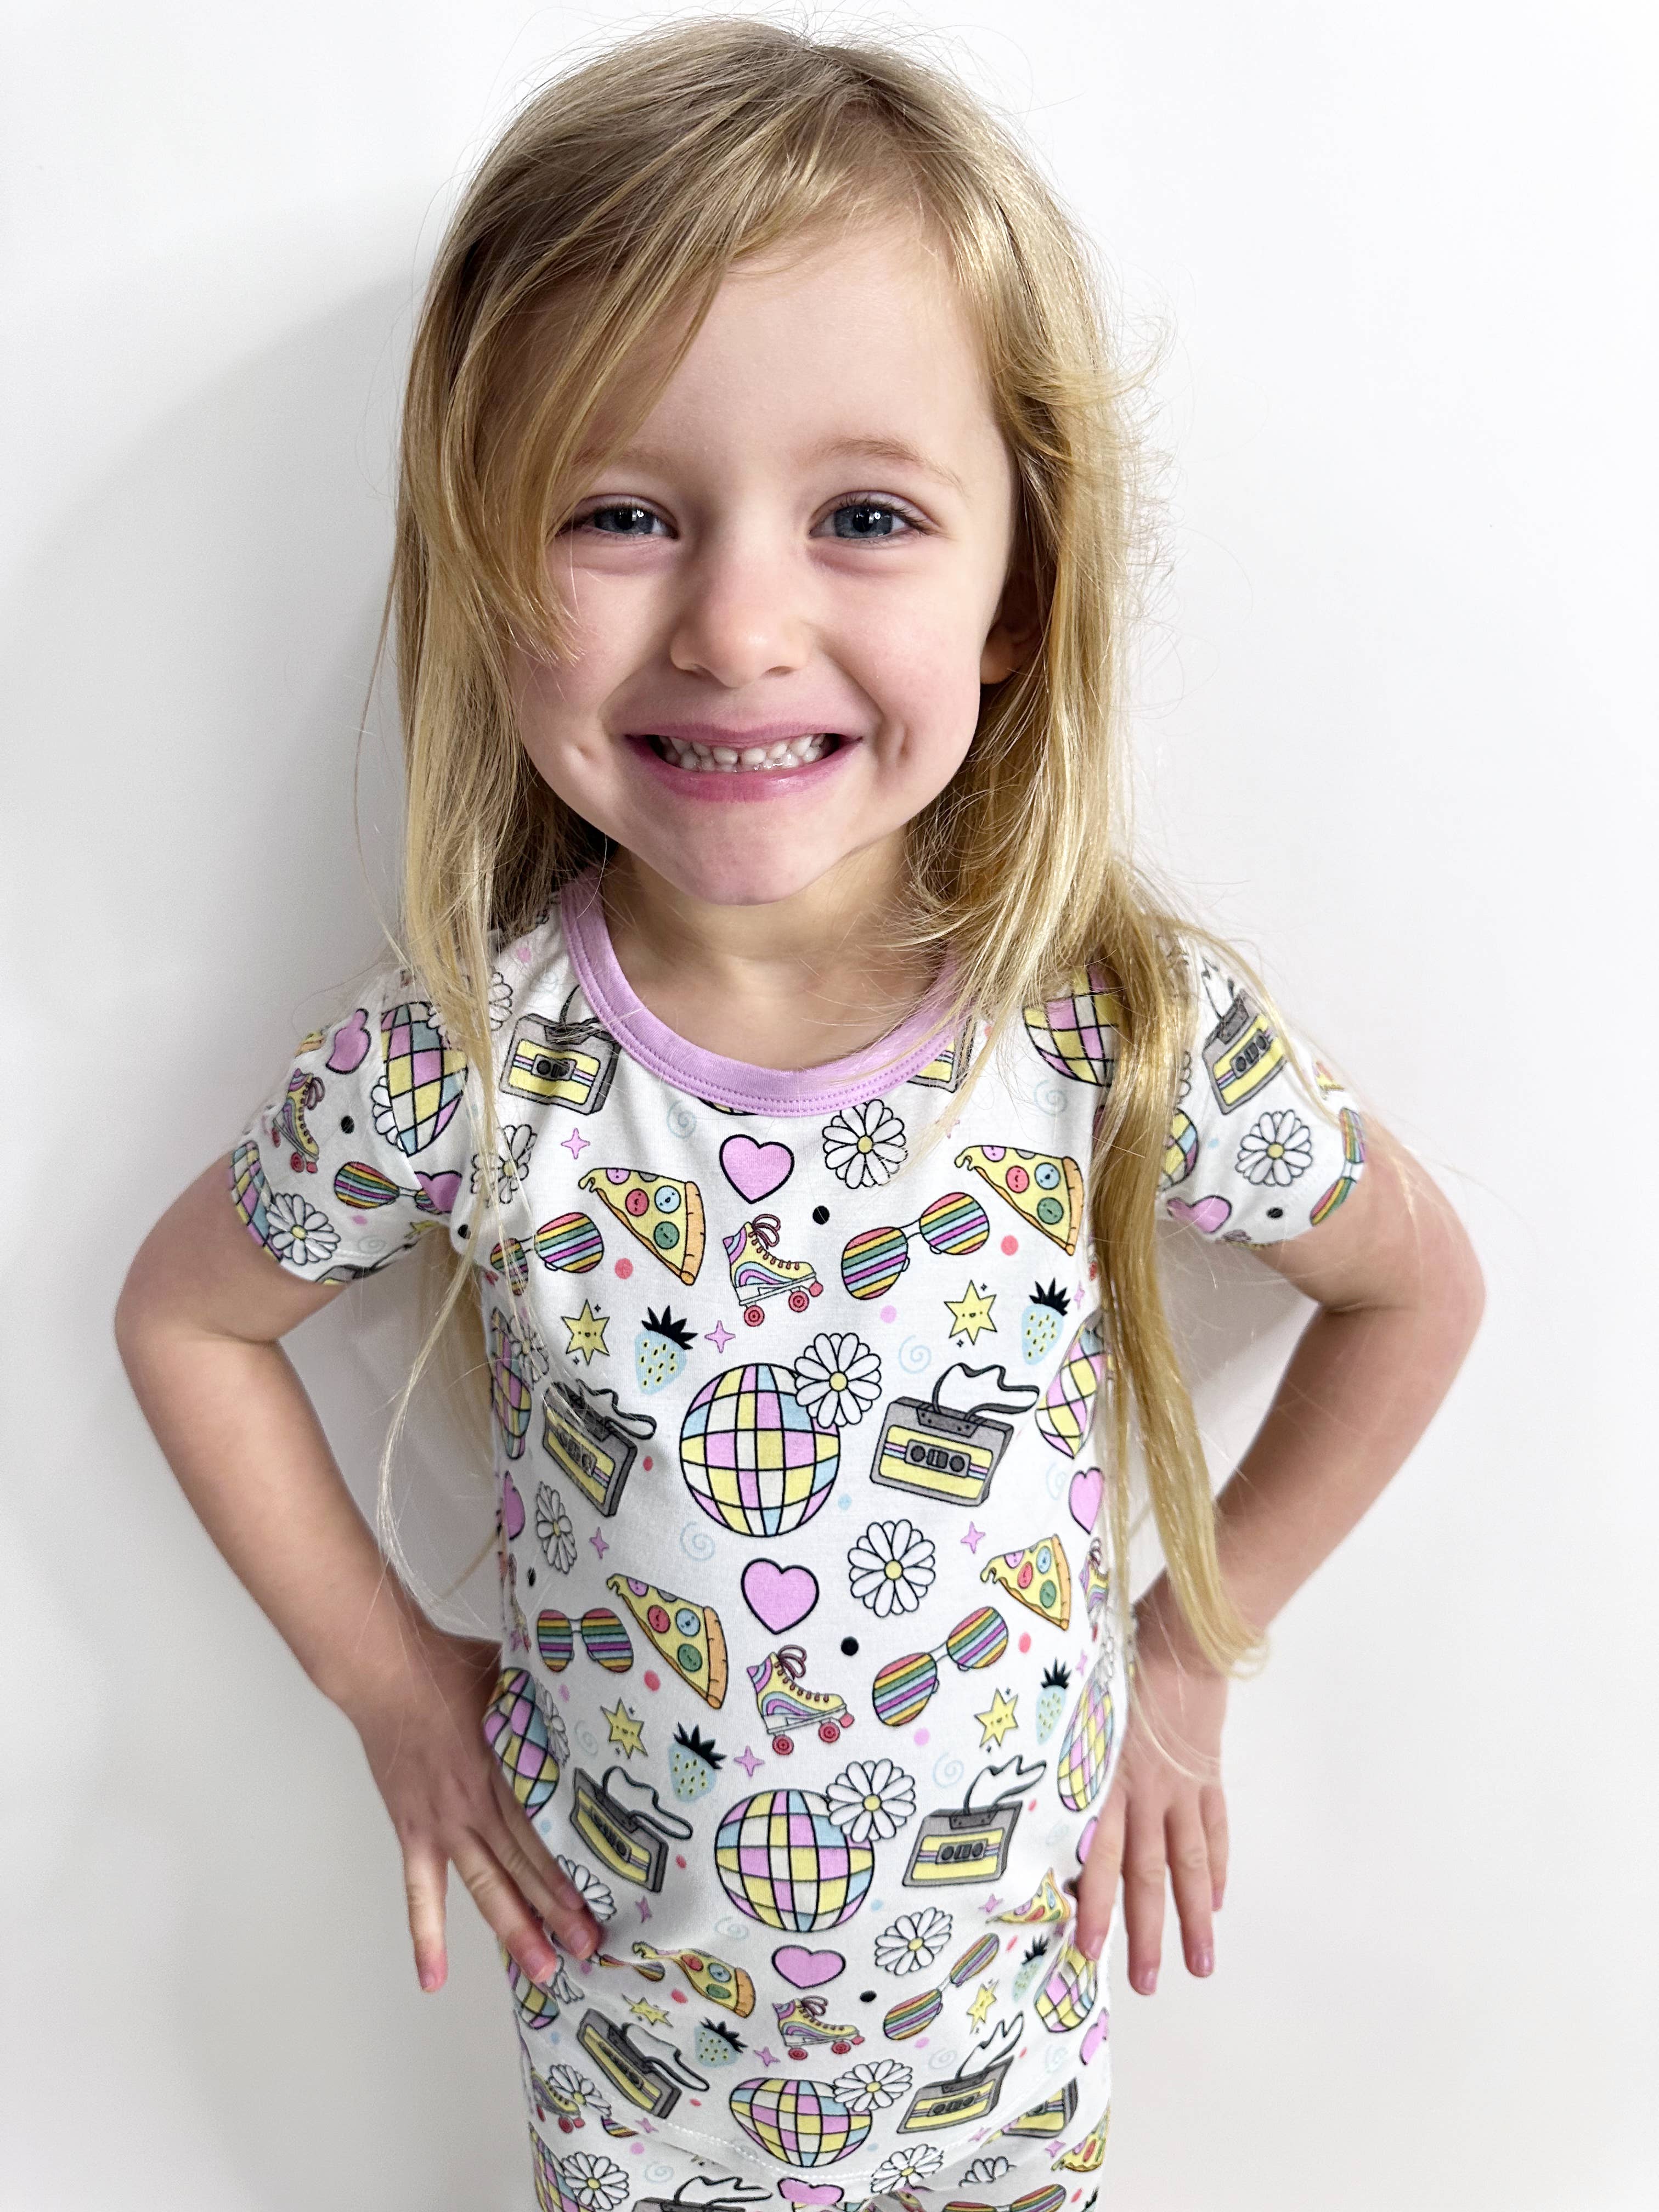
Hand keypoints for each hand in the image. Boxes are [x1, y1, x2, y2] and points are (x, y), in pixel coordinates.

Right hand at [346, 1620, 600, 1992]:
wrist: (389, 1672)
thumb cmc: (454, 1666)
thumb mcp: (515, 1680)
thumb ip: (547, 1709)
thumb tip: (590, 1707)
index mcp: (506, 1766)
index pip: (545, 1831)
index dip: (572, 1870)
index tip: (603, 1904)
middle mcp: (476, 1804)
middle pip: (523, 1866)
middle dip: (557, 1912)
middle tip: (589, 1951)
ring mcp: (442, 1823)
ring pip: (484, 1886)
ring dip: (513, 1929)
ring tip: (541, 1972)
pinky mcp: (413, 1830)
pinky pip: (420, 1891)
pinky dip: (426, 1934)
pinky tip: (433, 1978)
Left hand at [1075, 1602, 1229, 1989]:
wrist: (1180, 1636)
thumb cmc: (1116, 1663)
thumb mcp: (1079, 1710)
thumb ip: (1067, 1757)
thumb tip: (1039, 1800)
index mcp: (1108, 1777)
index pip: (1102, 1856)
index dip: (1097, 1904)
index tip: (1088, 1950)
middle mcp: (1146, 1791)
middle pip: (1148, 1874)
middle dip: (1145, 1933)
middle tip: (1143, 1985)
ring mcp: (1183, 1787)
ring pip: (1188, 1864)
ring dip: (1192, 1919)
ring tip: (1199, 1966)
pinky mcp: (1207, 1774)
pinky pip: (1214, 1829)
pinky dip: (1217, 1868)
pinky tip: (1215, 1902)